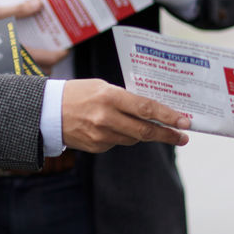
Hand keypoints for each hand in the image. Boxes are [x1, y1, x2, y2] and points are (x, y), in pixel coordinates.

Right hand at [0, 0, 68, 72]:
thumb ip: (17, 10)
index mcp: (17, 51)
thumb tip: (39, 3)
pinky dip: (23, 70)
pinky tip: (18, 58)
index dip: (60, 54)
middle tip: (51, 50)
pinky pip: (17, 78)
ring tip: (36, 54)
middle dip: (50, 62)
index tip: (64, 49)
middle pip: (42, 71)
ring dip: (36, 67)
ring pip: (30, 77)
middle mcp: (14, 66)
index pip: (49, 59)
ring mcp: (5, 74)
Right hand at [59, 79, 189, 151]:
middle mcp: (106, 118)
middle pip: (145, 130)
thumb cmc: (78, 93)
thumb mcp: (102, 87)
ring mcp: (101, 135)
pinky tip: (113, 127)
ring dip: (144, 134)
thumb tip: (151, 110)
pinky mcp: (97, 147)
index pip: (146, 108)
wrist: (47, 111)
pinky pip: (118, 142)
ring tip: (149, 128)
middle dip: (167, 134)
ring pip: (133, 138)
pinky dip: (122, 135)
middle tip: (183, 136)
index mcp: (110, 97)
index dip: (168, 116)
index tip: (185, 122)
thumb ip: (125, 98)